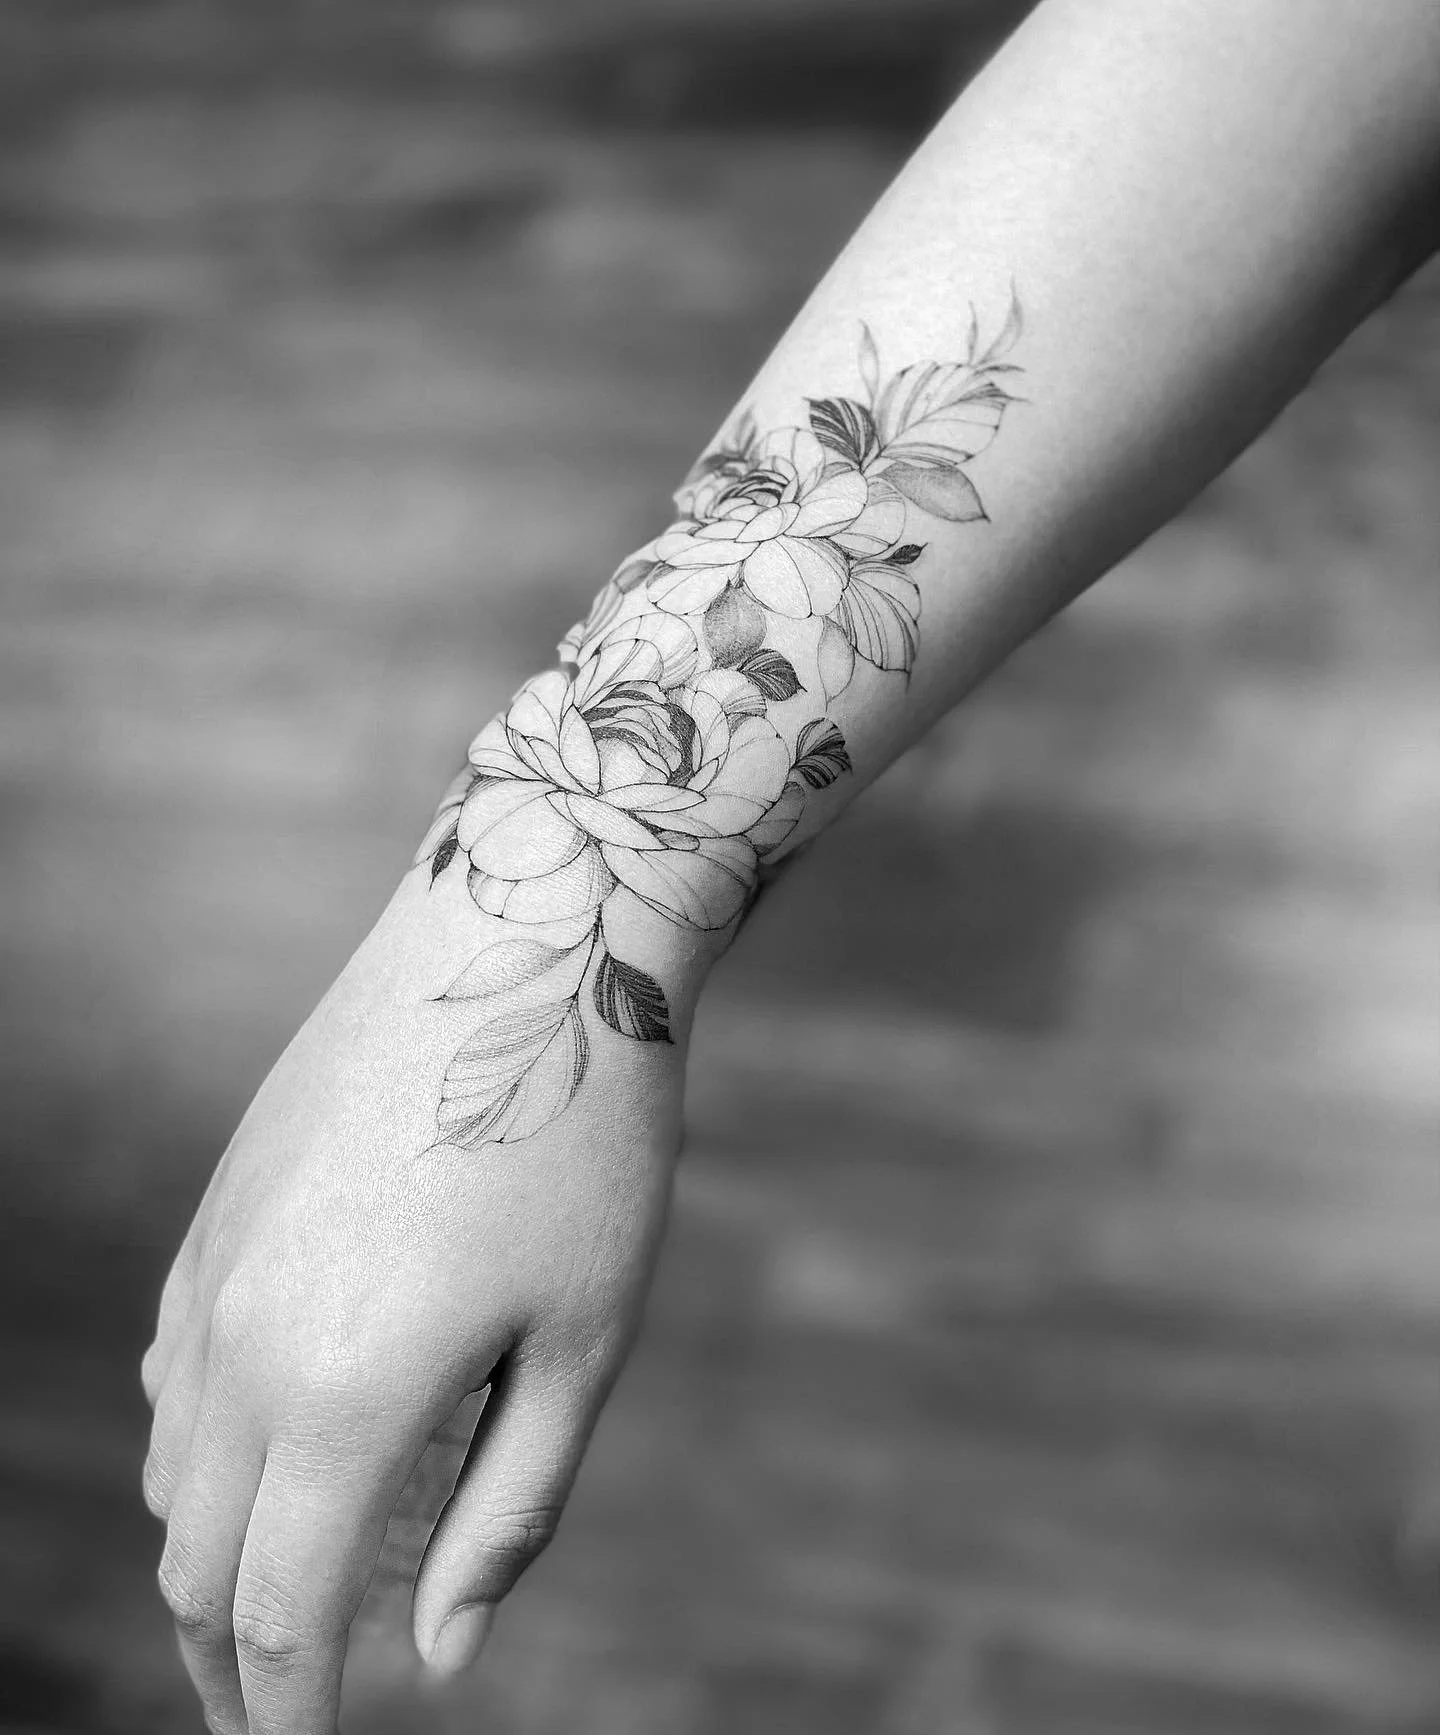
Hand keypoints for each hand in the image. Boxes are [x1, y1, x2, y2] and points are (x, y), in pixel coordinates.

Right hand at [140, 872, 688, 1734]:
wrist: (524, 935)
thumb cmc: (586, 1139)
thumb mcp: (584, 1339)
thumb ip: (506, 1507)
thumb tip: (439, 1658)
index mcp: (344, 1395)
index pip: (276, 1618)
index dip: (287, 1719)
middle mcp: (244, 1342)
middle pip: (196, 1562)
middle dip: (231, 1663)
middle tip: (289, 1709)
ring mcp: (216, 1265)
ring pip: (171, 1468)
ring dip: (214, 1554)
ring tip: (284, 1593)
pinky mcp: (222, 1205)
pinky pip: (171, 1368)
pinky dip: (204, 1448)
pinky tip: (264, 1448)